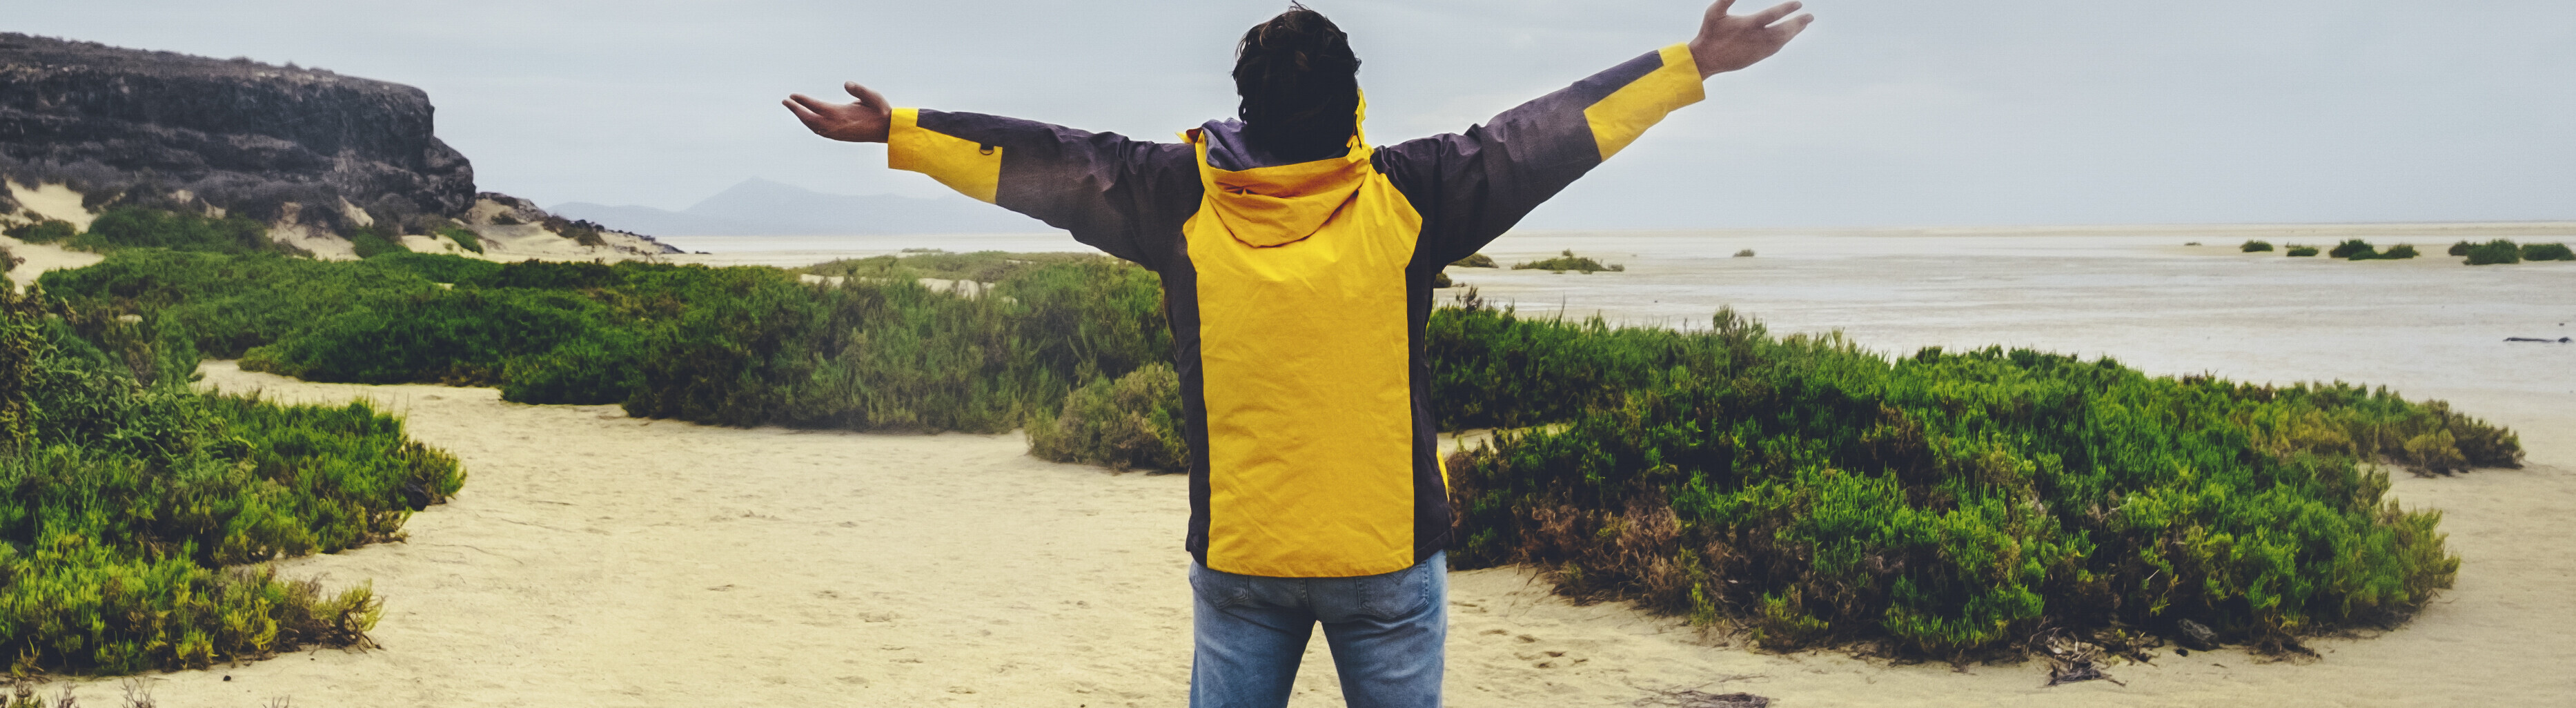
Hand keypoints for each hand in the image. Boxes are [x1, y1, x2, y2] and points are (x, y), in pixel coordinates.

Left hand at [784, 82, 892, 142]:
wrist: (888, 131)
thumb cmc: (881, 111)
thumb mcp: (873, 97)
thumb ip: (860, 90)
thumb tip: (846, 83)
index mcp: (842, 114)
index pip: (817, 107)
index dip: (803, 101)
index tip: (792, 96)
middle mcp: (836, 126)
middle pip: (810, 119)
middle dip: (796, 110)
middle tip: (785, 101)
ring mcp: (837, 133)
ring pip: (813, 127)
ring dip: (802, 118)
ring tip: (794, 109)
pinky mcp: (839, 137)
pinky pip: (819, 132)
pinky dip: (810, 125)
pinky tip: (809, 121)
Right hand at [1687, 0, 1814, 77]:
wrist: (1706, 59)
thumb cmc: (1709, 33)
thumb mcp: (1714, 12)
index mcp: (1748, 25)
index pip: (1772, 15)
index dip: (1787, 9)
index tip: (1798, 3)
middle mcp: (1756, 39)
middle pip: (1783, 30)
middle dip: (1798, 23)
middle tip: (1810, 16)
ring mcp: (1758, 50)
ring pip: (1782, 41)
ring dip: (1794, 32)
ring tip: (1803, 24)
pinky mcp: (1757, 57)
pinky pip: (1775, 49)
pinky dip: (1784, 41)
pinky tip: (1789, 36)